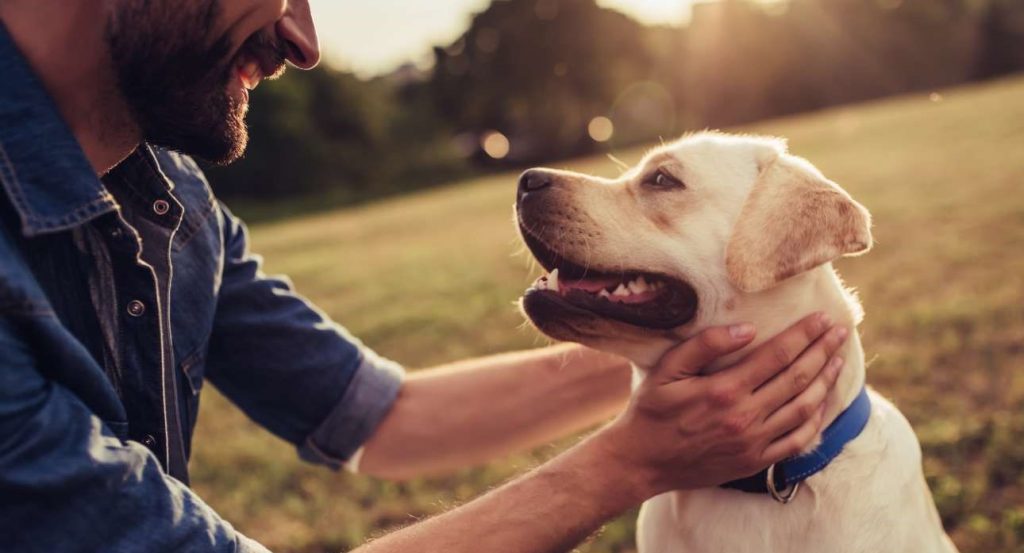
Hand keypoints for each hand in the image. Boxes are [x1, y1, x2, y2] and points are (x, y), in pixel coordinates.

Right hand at [595, 312, 847, 496]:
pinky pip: (797, 441)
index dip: (804, 334)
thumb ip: (705, 345)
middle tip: (840, 332)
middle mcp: (744, 417)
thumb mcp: (667, 369)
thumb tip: (747, 329)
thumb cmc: (651, 410)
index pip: (777, 355)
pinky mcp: (755, 462)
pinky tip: (822, 402)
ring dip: (825, 381)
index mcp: (724, 390)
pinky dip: (816, 420)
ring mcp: (753, 442)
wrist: (642, 462)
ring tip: (838, 360)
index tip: (823, 318)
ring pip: (804, 408)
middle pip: (797, 378)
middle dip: (823, 351)